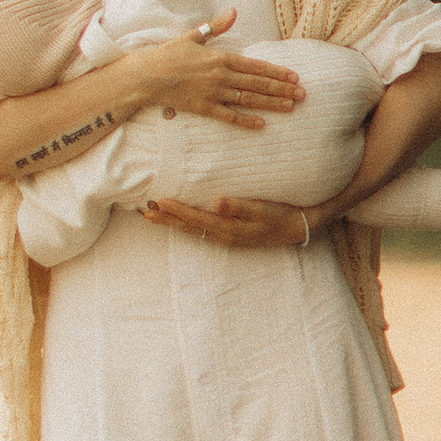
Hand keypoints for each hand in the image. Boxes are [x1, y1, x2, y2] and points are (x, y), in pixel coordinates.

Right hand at [133, 21, 305, 132]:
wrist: (145, 75)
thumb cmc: (168, 54)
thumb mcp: (193, 36)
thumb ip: (216, 26)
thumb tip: (234, 12)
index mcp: (220, 57)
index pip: (256, 65)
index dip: (277, 72)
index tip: (294, 77)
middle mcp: (220, 75)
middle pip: (257, 83)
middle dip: (282, 89)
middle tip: (302, 94)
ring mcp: (212, 93)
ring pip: (248, 99)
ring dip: (271, 103)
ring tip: (290, 107)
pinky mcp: (203, 108)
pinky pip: (228, 116)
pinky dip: (245, 120)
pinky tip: (261, 124)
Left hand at [144, 194, 333, 250]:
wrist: (295, 228)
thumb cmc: (280, 214)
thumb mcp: (263, 209)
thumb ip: (240, 206)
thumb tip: (217, 203)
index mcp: (229, 229)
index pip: (197, 219)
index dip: (177, 211)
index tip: (160, 203)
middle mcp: (223, 236)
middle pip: (189, 228)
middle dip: (167, 220)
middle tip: (145, 212)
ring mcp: (225, 238)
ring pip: (192, 231)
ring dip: (172, 223)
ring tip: (152, 216)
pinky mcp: (228, 235)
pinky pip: (200, 230)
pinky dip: (185, 224)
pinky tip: (176, 219)